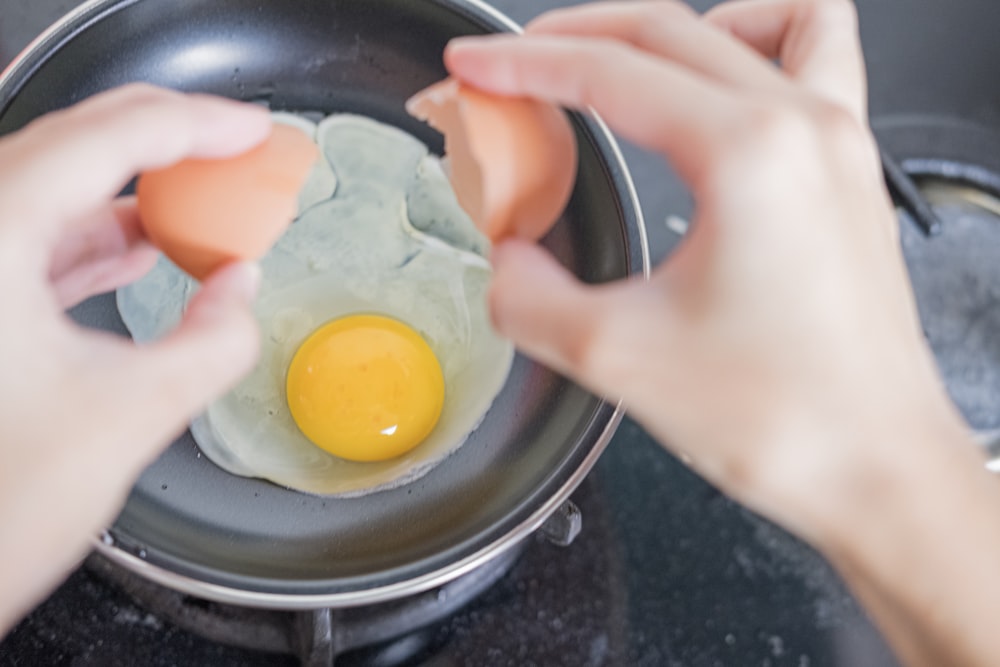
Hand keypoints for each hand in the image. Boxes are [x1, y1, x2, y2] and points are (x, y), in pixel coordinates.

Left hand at [0, 85, 268, 632]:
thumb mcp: (130, 417)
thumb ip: (211, 343)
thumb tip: (240, 291)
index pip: (105, 142)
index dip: (193, 125)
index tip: (251, 130)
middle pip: (74, 144)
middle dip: (166, 142)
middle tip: (236, 149)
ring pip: (53, 188)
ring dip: (133, 192)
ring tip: (204, 205)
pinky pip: (35, 236)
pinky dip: (96, 236)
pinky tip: (144, 248)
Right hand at [447, 2, 999, 664]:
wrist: (876, 470)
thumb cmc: (788, 418)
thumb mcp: (617, 356)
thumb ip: (529, 296)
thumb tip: (506, 264)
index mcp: (748, 154)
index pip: (609, 73)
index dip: (523, 64)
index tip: (475, 68)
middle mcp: (805, 127)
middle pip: (668, 30)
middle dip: (572, 38)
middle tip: (512, 66)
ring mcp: (839, 144)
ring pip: (757, 20)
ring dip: (673, 27)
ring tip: (617, 61)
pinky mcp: (850, 174)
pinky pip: (817, 60)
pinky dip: (760, 47)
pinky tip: (719, 89)